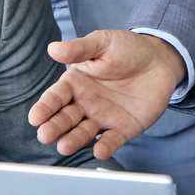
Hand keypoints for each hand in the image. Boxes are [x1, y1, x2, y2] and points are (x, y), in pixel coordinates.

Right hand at [29, 29, 184, 159]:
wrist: (159, 59)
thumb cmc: (127, 48)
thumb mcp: (102, 43)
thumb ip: (79, 49)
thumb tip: (53, 48)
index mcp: (75, 83)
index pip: (55, 97)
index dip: (45, 107)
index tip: (35, 117)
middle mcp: (85, 104)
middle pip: (65, 118)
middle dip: (55, 127)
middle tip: (45, 135)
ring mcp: (103, 118)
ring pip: (84, 132)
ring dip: (74, 140)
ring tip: (64, 146)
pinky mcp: (123, 128)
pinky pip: (112, 140)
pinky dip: (106, 147)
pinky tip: (99, 151)